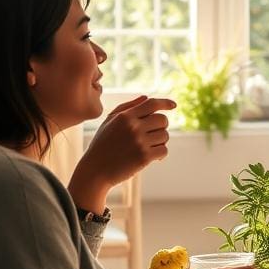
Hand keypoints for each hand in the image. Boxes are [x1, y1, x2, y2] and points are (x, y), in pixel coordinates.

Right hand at [68, 95, 175, 213]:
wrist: (95, 171)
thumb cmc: (102, 145)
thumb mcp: (109, 122)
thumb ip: (127, 107)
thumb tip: (146, 97)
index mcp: (125, 116)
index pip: (152, 104)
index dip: (165, 103)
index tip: (173, 105)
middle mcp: (133, 127)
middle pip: (163, 120)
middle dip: (161, 126)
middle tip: (152, 135)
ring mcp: (139, 142)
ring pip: (165, 136)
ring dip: (160, 141)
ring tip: (148, 147)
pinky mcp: (144, 157)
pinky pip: (164, 150)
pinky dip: (161, 154)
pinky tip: (153, 157)